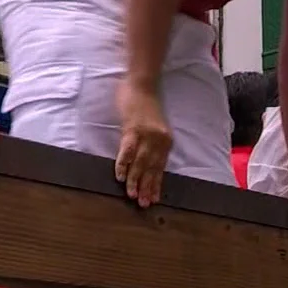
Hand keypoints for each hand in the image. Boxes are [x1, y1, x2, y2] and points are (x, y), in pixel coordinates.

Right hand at [114, 79, 171, 206]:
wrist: (141, 83)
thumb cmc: (144, 104)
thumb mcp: (153, 127)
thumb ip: (152, 143)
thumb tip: (146, 164)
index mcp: (166, 140)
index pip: (161, 167)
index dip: (157, 184)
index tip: (154, 198)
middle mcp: (159, 139)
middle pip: (152, 168)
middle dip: (148, 187)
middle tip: (144, 204)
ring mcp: (146, 134)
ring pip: (141, 162)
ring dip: (136, 180)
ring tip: (132, 195)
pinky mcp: (133, 129)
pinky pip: (128, 151)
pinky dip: (124, 164)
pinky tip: (121, 176)